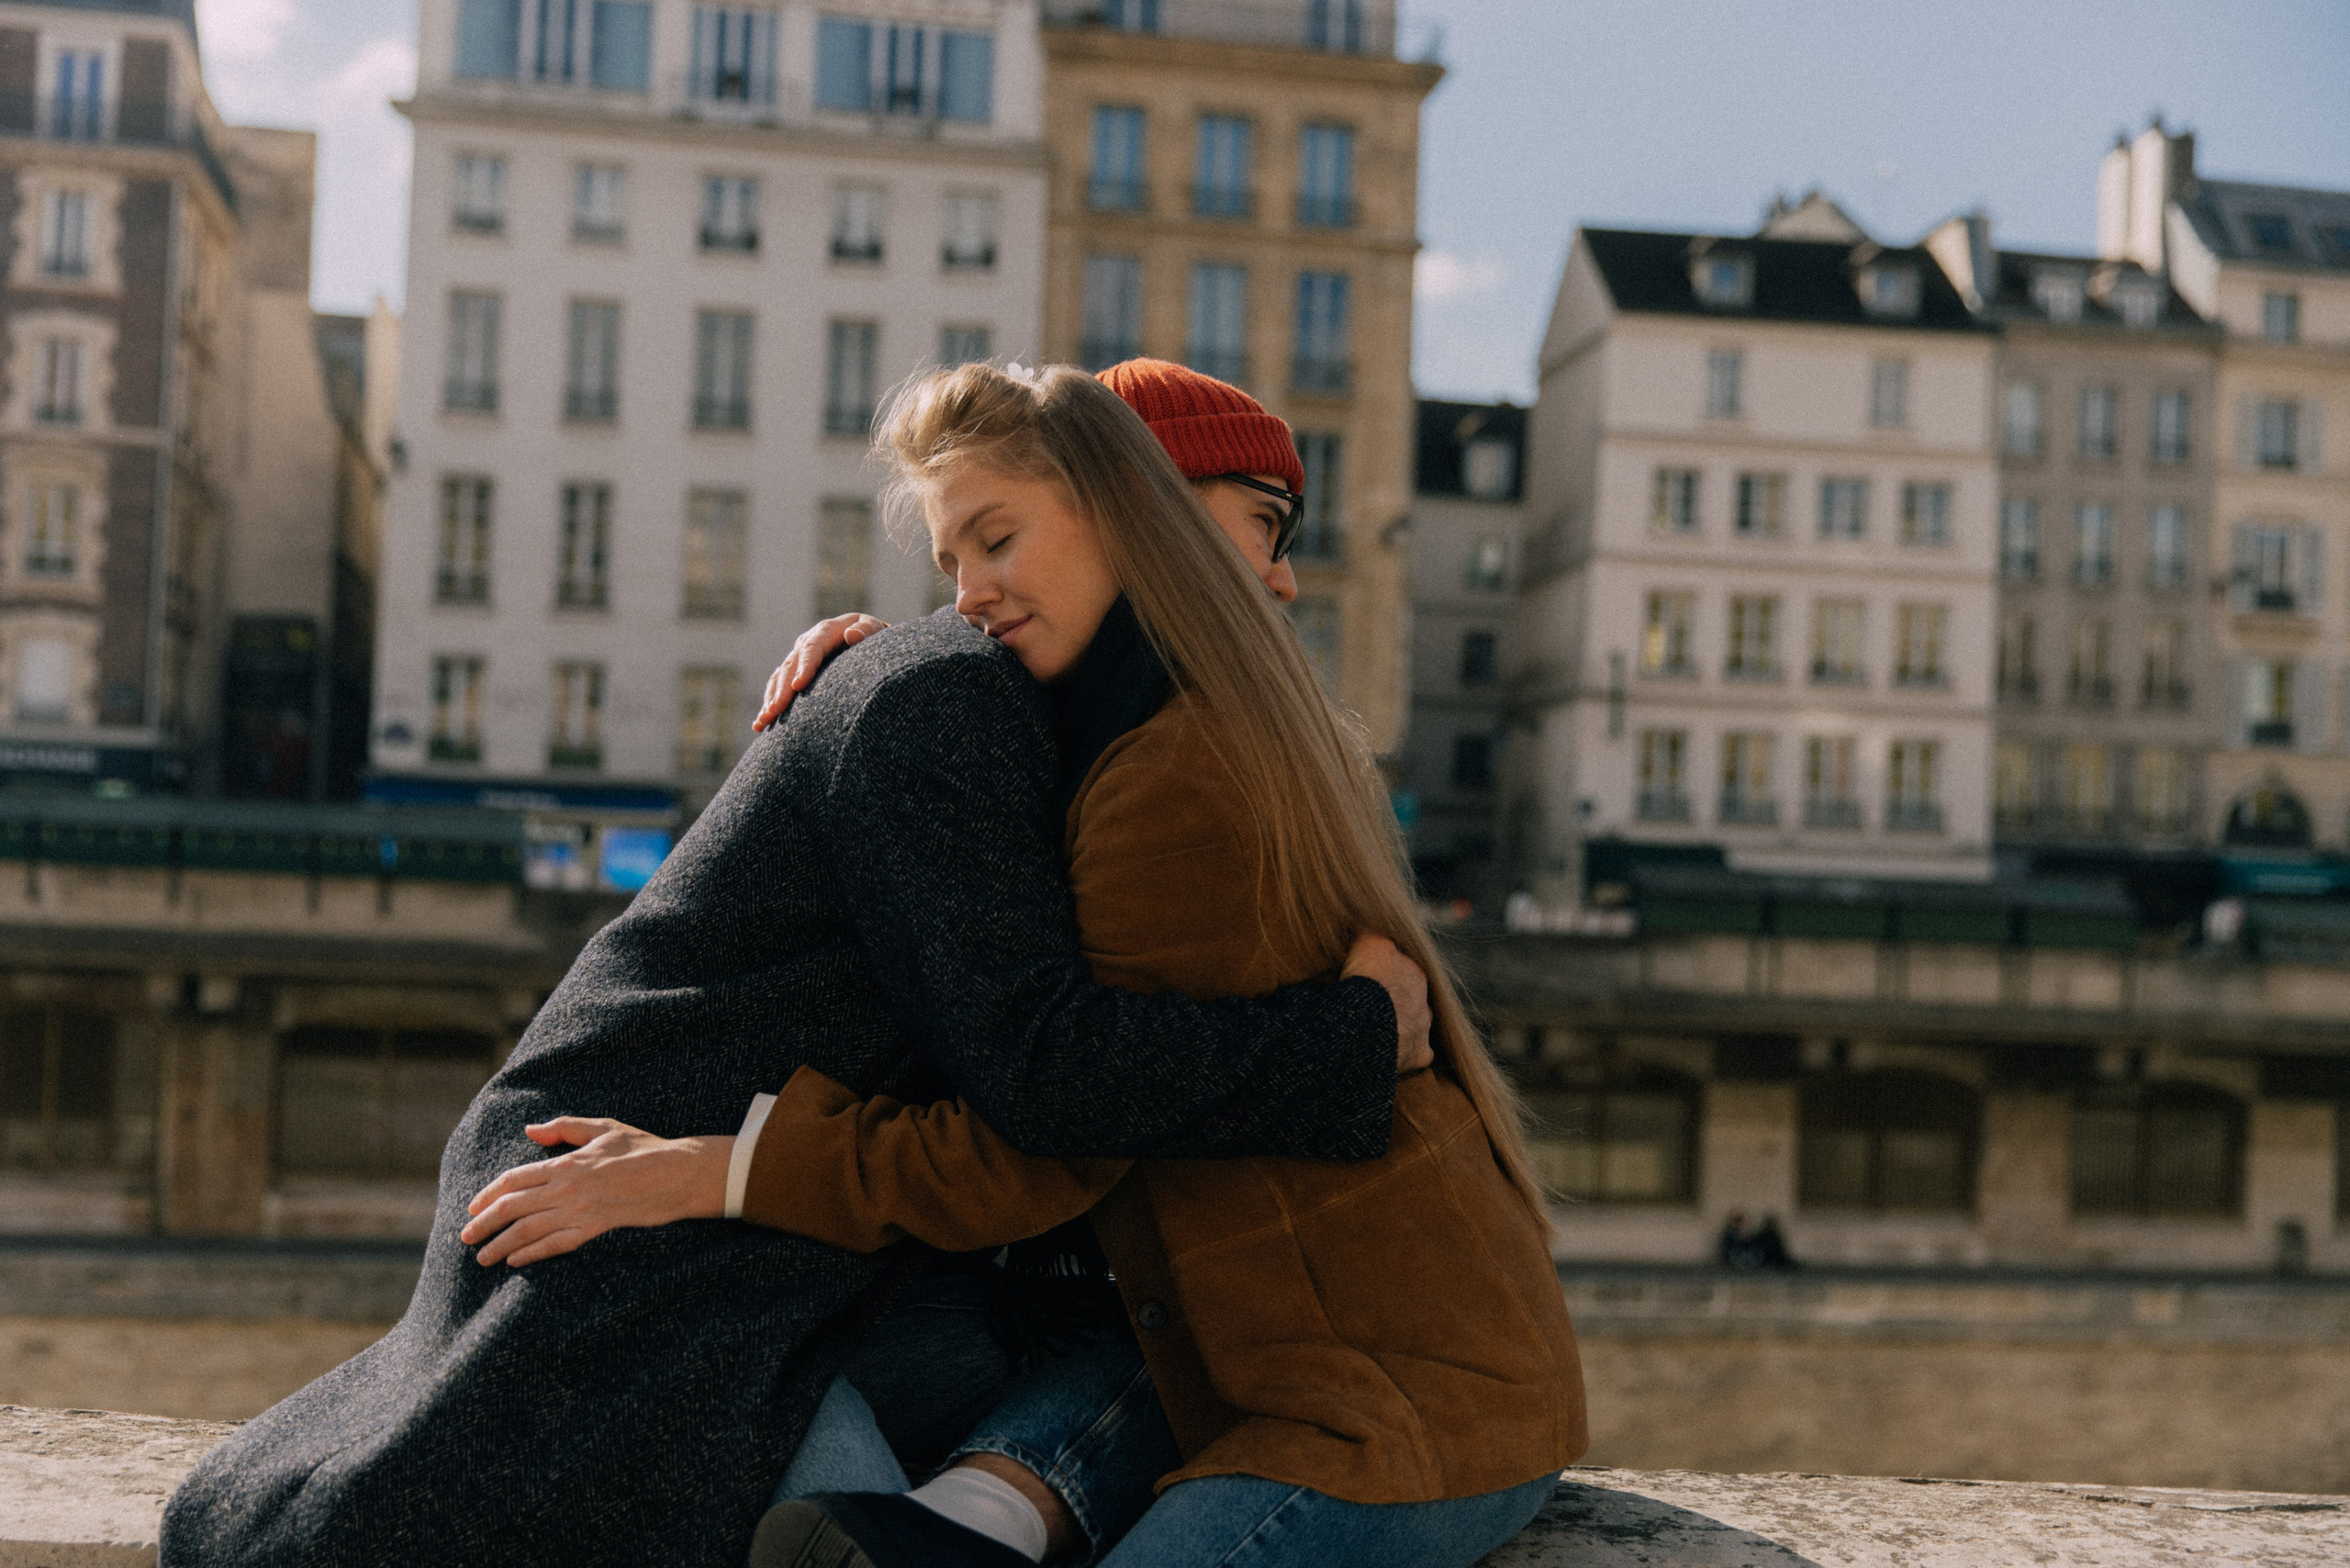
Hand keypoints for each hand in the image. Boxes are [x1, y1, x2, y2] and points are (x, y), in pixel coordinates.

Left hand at [460, 1117, 731, 1266]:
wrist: (676, 1173)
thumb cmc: (641, 1148)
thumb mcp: (602, 1127)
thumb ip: (564, 1128)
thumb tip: (531, 1130)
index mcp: (565, 1162)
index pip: (513, 1180)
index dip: (487, 1195)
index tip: (472, 1207)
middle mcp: (566, 1188)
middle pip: (511, 1208)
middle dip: (483, 1224)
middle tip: (465, 1238)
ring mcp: (580, 1210)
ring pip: (528, 1231)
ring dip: (501, 1246)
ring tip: (483, 1258)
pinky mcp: (595, 1228)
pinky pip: (556, 1245)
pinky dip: (532, 1254)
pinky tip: (516, 1261)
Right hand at [753, 613, 890, 730]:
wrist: (864, 638)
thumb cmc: (873, 637)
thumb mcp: (875, 630)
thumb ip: (867, 631)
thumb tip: (852, 635)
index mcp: (826, 631)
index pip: (813, 647)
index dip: (804, 666)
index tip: (797, 686)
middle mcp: (807, 642)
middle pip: (790, 666)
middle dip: (781, 690)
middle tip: (774, 712)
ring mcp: (798, 657)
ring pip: (778, 678)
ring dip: (770, 700)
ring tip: (763, 722)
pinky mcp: (793, 671)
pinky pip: (776, 687)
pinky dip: (769, 704)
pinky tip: (761, 724)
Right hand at [1342, 933, 1432, 1074]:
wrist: (1366, 1020)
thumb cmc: (1367, 978)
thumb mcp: (1368, 942)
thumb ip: (1371, 931)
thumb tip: (1368, 920)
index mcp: (1416, 973)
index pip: (1405, 970)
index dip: (1388, 973)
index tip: (1374, 978)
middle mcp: (1425, 1000)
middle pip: (1414, 999)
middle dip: (1400, 1002)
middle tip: (1376, 1007)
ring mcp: (1424, 1028)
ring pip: (1418, 1026)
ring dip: (1403, 1027)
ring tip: (1379, 1031)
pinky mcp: (1419, 1055)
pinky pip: (1418, 1055)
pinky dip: (1408, 1055)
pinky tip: (1392, 1056)